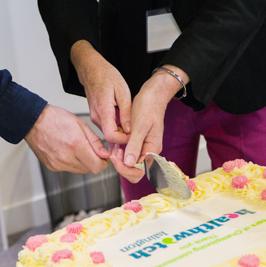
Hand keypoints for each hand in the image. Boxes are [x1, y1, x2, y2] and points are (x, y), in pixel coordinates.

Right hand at [25, 104, 110, 174]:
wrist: (34, 121)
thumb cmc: (56, 119)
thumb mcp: (80, 124)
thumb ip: (95, 141)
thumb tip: (105, 154)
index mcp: (76, 145)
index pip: (97, 166)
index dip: (104, 162)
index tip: (104, 156)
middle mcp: (67, 158)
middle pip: (89, 169)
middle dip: (94, 161)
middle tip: (91, 149)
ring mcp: (58, 164)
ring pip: (80, 170)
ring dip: (83, 162)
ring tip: (77, 147)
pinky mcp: (52, 166)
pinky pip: (68, 169)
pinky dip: (72, 162)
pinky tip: (67, 150)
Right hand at [70, 40, 130, 144]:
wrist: (92, 69)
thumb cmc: (106, 76)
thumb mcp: (123, 91)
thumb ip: (126, 113)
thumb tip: (129, 130)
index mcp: (103, 110)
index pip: (111, 135)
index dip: (124, 140)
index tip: (135, 135)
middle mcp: (96, 116)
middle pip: (110, 136)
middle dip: (124, 138)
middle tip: (137, 131)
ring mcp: (94, 117)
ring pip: (109, 132)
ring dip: (121, 132)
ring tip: (132, 124)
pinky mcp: (96, 116)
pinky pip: (106, 127)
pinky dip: (116, 127)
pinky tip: (124, 120)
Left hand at [110, 66, 189, 181]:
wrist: (152, 95)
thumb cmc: (148, 107)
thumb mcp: (139, 126)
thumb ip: (134, 146)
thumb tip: (129, 164)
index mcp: (152, 150)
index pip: (138, 171)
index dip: (125, 168)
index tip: (115, 158)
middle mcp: (148, 151)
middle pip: (134, 170)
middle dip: (122, 165)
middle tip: (113, 153)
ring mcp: (143, 147)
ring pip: (129, 162)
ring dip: (120, 158)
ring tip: (114, 146)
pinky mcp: (137, 142)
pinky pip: (128, 152)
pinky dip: (120, 150)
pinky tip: (115, 143)